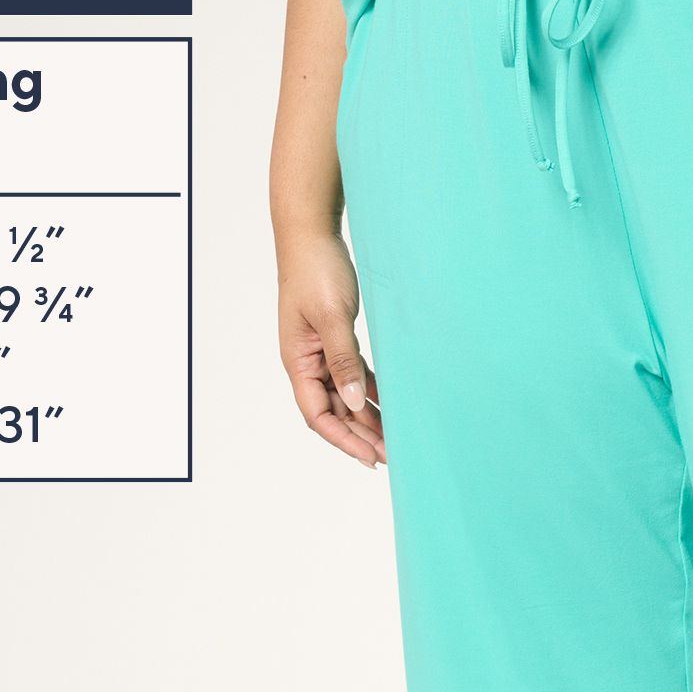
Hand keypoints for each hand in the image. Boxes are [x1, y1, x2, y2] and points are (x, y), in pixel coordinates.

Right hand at [277, 229, 384, 467]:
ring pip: (346, 396)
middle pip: (334, 411)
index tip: (370, 457)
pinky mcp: (335, 340)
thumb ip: (344, 361)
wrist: (311, 234)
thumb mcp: (332, 317)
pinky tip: (390, 403)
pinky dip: (370, 391)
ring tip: (395, 436)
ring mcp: (320, 352)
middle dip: (360, 434)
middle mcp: (306, 362)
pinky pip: (353, 375)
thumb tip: (357, 403)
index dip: (343, 439)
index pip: (317, 414)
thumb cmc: (315, 270)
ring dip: (368, 417)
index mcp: (297, 361)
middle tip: (392, 454)